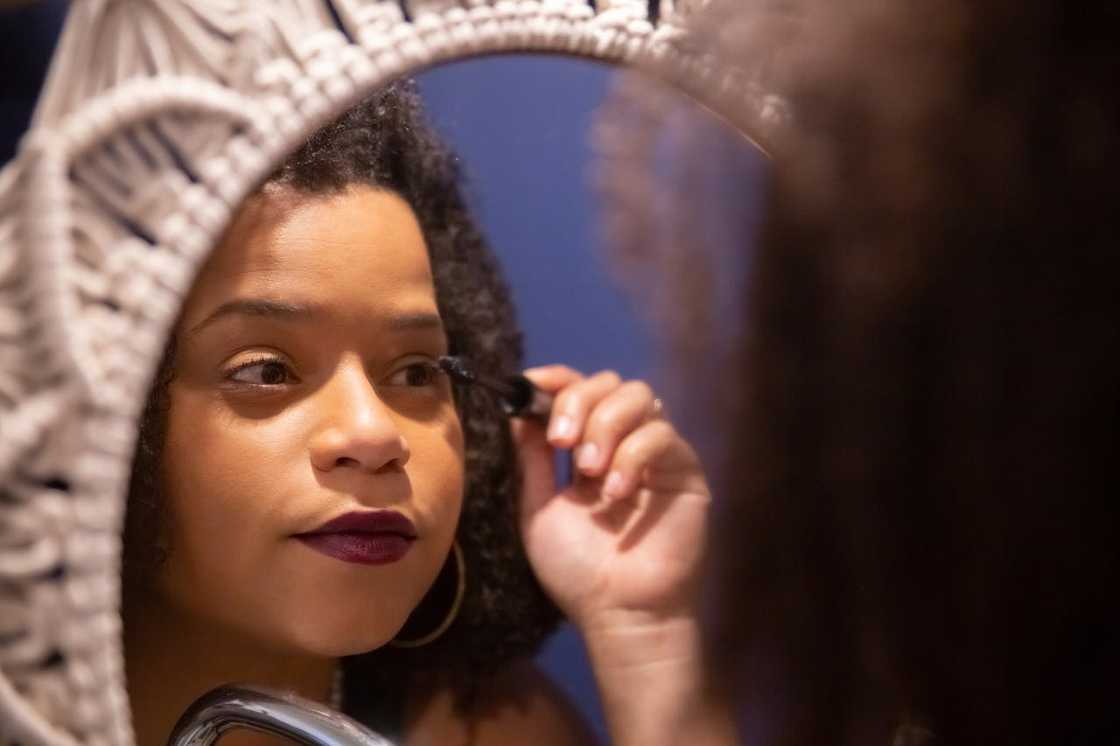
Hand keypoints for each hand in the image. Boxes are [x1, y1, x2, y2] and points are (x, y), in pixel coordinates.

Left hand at [514, 366, 710, 632]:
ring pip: (639, 396)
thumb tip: (518, 410)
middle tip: (562, 444)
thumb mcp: (538, 507)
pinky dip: (632, 454)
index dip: (555, 378)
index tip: (529, 386)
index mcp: (587, 447)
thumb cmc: (577, 570)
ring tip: (589, 471)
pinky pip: (662, 434)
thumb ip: (531, 458)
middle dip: (578, 402)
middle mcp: (624, 442)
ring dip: (605, 424)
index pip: (578, 389)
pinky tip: (616, 492)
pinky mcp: (685, 470)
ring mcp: (656, 453)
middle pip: (608, 382)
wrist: (617, 612)